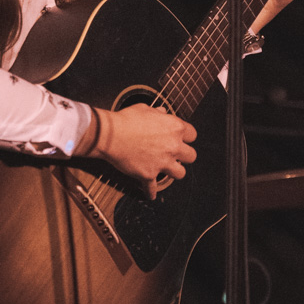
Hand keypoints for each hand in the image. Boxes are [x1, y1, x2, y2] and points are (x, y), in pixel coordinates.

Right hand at [77, 103, 196, 199]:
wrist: (110, 135)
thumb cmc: (126, 120)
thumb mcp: (145, 109)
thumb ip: (158, 113)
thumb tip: (162, 112)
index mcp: (175, 128)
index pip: (192, 134)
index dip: (186, 137)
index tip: (181, 138)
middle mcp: (173, 146)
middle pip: (191, 156)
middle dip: (184, 155)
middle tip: (176, 154)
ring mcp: (162, 162)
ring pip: (180, 173)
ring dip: (174, 172)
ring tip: (168, 170)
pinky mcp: (149, 175)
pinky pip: (153, 188)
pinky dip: (150, 191)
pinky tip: (150, 194)